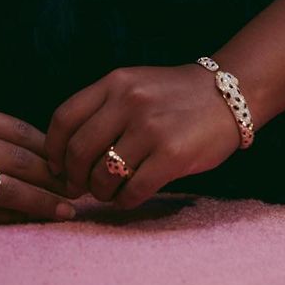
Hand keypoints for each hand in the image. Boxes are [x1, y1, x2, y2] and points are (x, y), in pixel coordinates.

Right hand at [0, 102, 76, 223]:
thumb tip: (39, 152)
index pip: (22, 131)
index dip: (53, 150)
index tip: (75, 162)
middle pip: (22, 161)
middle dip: (56, 178)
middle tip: (82, 188)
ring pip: (10, 190)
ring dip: (44, 203)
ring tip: (68, 211)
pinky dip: (14, 219)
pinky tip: (32, 223)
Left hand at [44, 64, 242, 210]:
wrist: (230, 94)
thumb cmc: (175, 97)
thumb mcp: (135, 85)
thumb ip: (103, 109)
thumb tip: (68, 154)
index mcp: (115, 83)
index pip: (64, 119)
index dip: (54, 150)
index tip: (59, 167)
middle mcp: (129, 102)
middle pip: (77, 151)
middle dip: (74, 178)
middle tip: (81, 187)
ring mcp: (151, 128)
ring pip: (102, 175)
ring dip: (100, 192)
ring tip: (108, 192)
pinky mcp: (172, 155)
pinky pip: (132, 190)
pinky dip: (124, 201)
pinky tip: (129, 197)